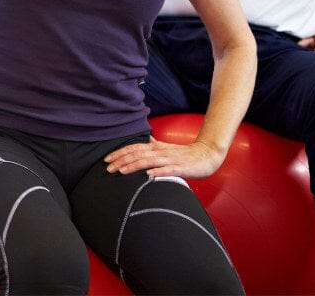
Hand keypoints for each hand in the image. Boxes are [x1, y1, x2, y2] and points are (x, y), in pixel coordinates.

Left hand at [104, 136, 223, 178]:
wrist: (207, 154)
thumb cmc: (184, 154)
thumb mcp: (165, 147)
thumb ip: (153, 145)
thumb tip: (144, 139)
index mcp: (156, 147)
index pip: (134, 148)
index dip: (119, 153)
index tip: (106, 160)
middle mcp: (160, 151)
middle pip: (138, 154)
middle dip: (121, 160)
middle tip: (108, 168)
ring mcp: (171, 159)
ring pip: (149, 161)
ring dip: (135, 165)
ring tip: (122, 171)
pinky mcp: (182, 168)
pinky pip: (169, 170)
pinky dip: (158, 172)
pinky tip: (149, 175)